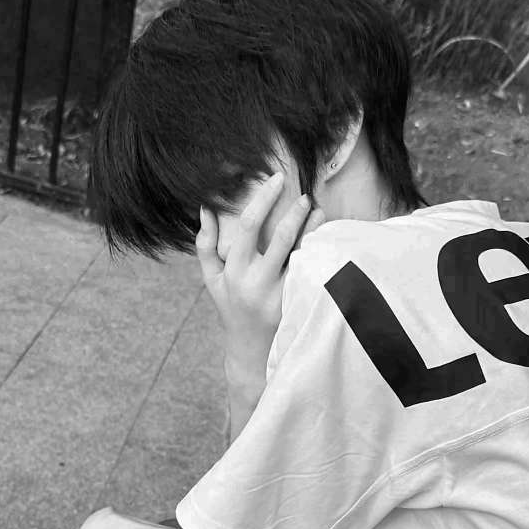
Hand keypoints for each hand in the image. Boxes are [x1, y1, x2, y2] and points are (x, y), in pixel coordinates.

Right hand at [196, 174, 325, 366]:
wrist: (251, 349)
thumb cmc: (230, 306)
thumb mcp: (212, 278)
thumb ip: (205, 243)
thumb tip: (205, 207)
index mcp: (234, 270)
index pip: (248, 226)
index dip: (263, 199)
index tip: (276, 179)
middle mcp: (256, 282)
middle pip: (280, 238)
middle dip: (294, 212)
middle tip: (304, 195)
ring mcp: (279, 295)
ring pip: (301, 255)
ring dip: (312, 230)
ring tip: (318, 211)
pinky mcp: (295, 305)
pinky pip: (310, 273)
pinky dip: (317, 253)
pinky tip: (324, 239)